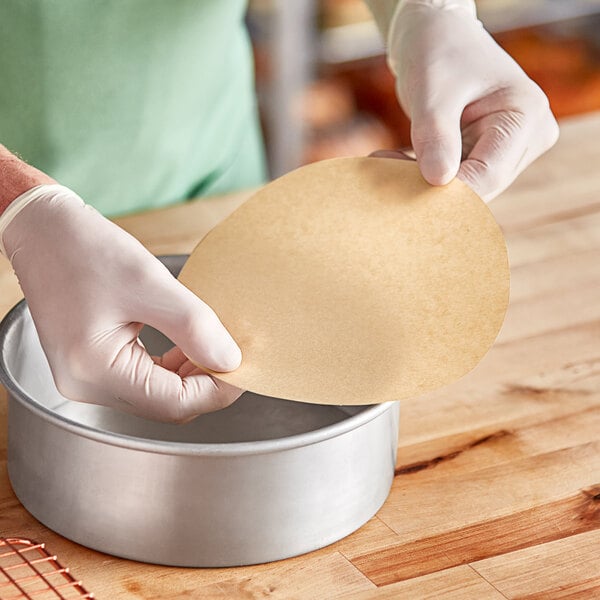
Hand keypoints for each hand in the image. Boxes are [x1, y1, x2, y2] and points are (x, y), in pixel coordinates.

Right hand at [1, 185, 242, 421]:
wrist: (42, 230)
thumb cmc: (85, 249)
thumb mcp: (149, 283)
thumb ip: (194, 326)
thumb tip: (231, 361)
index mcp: (95, 370)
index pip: (174, 403)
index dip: (217, 390)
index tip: (245, 368)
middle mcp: (86, 384)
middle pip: (165, 403)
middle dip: (205, 382)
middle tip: (234, 354)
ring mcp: (86, 376)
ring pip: (156, 393)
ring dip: (190, 374)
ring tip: (213, 345)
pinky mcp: (91, 364)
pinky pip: (141, 378)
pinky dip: (170, 366)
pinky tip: (186, 344)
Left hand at [385, 0, 558, 200]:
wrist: (437, 38)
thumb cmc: (439, 53)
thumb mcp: (433, 92)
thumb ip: (436, 136)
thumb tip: (438, 181)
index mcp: (526, 116)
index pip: (488, 174)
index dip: (446, 189)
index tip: (398, 183)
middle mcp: (528, 138)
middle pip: (480, 185)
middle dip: (431, 186)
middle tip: (384, 169)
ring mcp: (510, 150)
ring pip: (466, 187)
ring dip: (424, 182)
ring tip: (385, 162)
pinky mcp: (488, 156)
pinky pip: (457, 179)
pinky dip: (425, 176)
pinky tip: (396, 162)